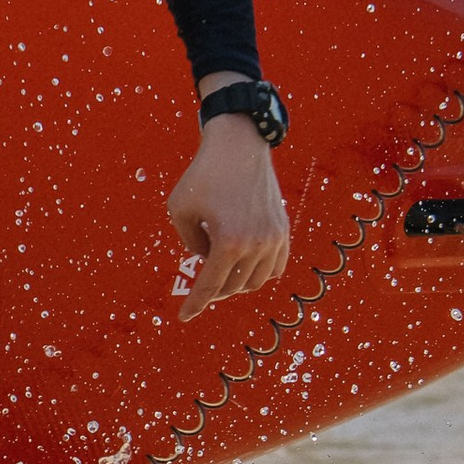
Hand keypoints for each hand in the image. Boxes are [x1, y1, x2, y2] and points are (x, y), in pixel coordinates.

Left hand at [168, 114, 288, 321]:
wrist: (238, 146)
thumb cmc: (203, 175)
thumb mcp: (180, 210)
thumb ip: (189, 243)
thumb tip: (206, 262)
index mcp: (228, 242)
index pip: (210, 286)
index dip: (195, 305)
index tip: (184, 317)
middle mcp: (256, 245)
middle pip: (233, 286)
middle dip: (213, 290)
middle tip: (199, 286)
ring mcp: (274, 239)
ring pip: (256, 281)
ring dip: (236, 283)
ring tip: (219, 274)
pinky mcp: (283, 230)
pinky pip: (275, 267)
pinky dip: (259, 273)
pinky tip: (244, 269)